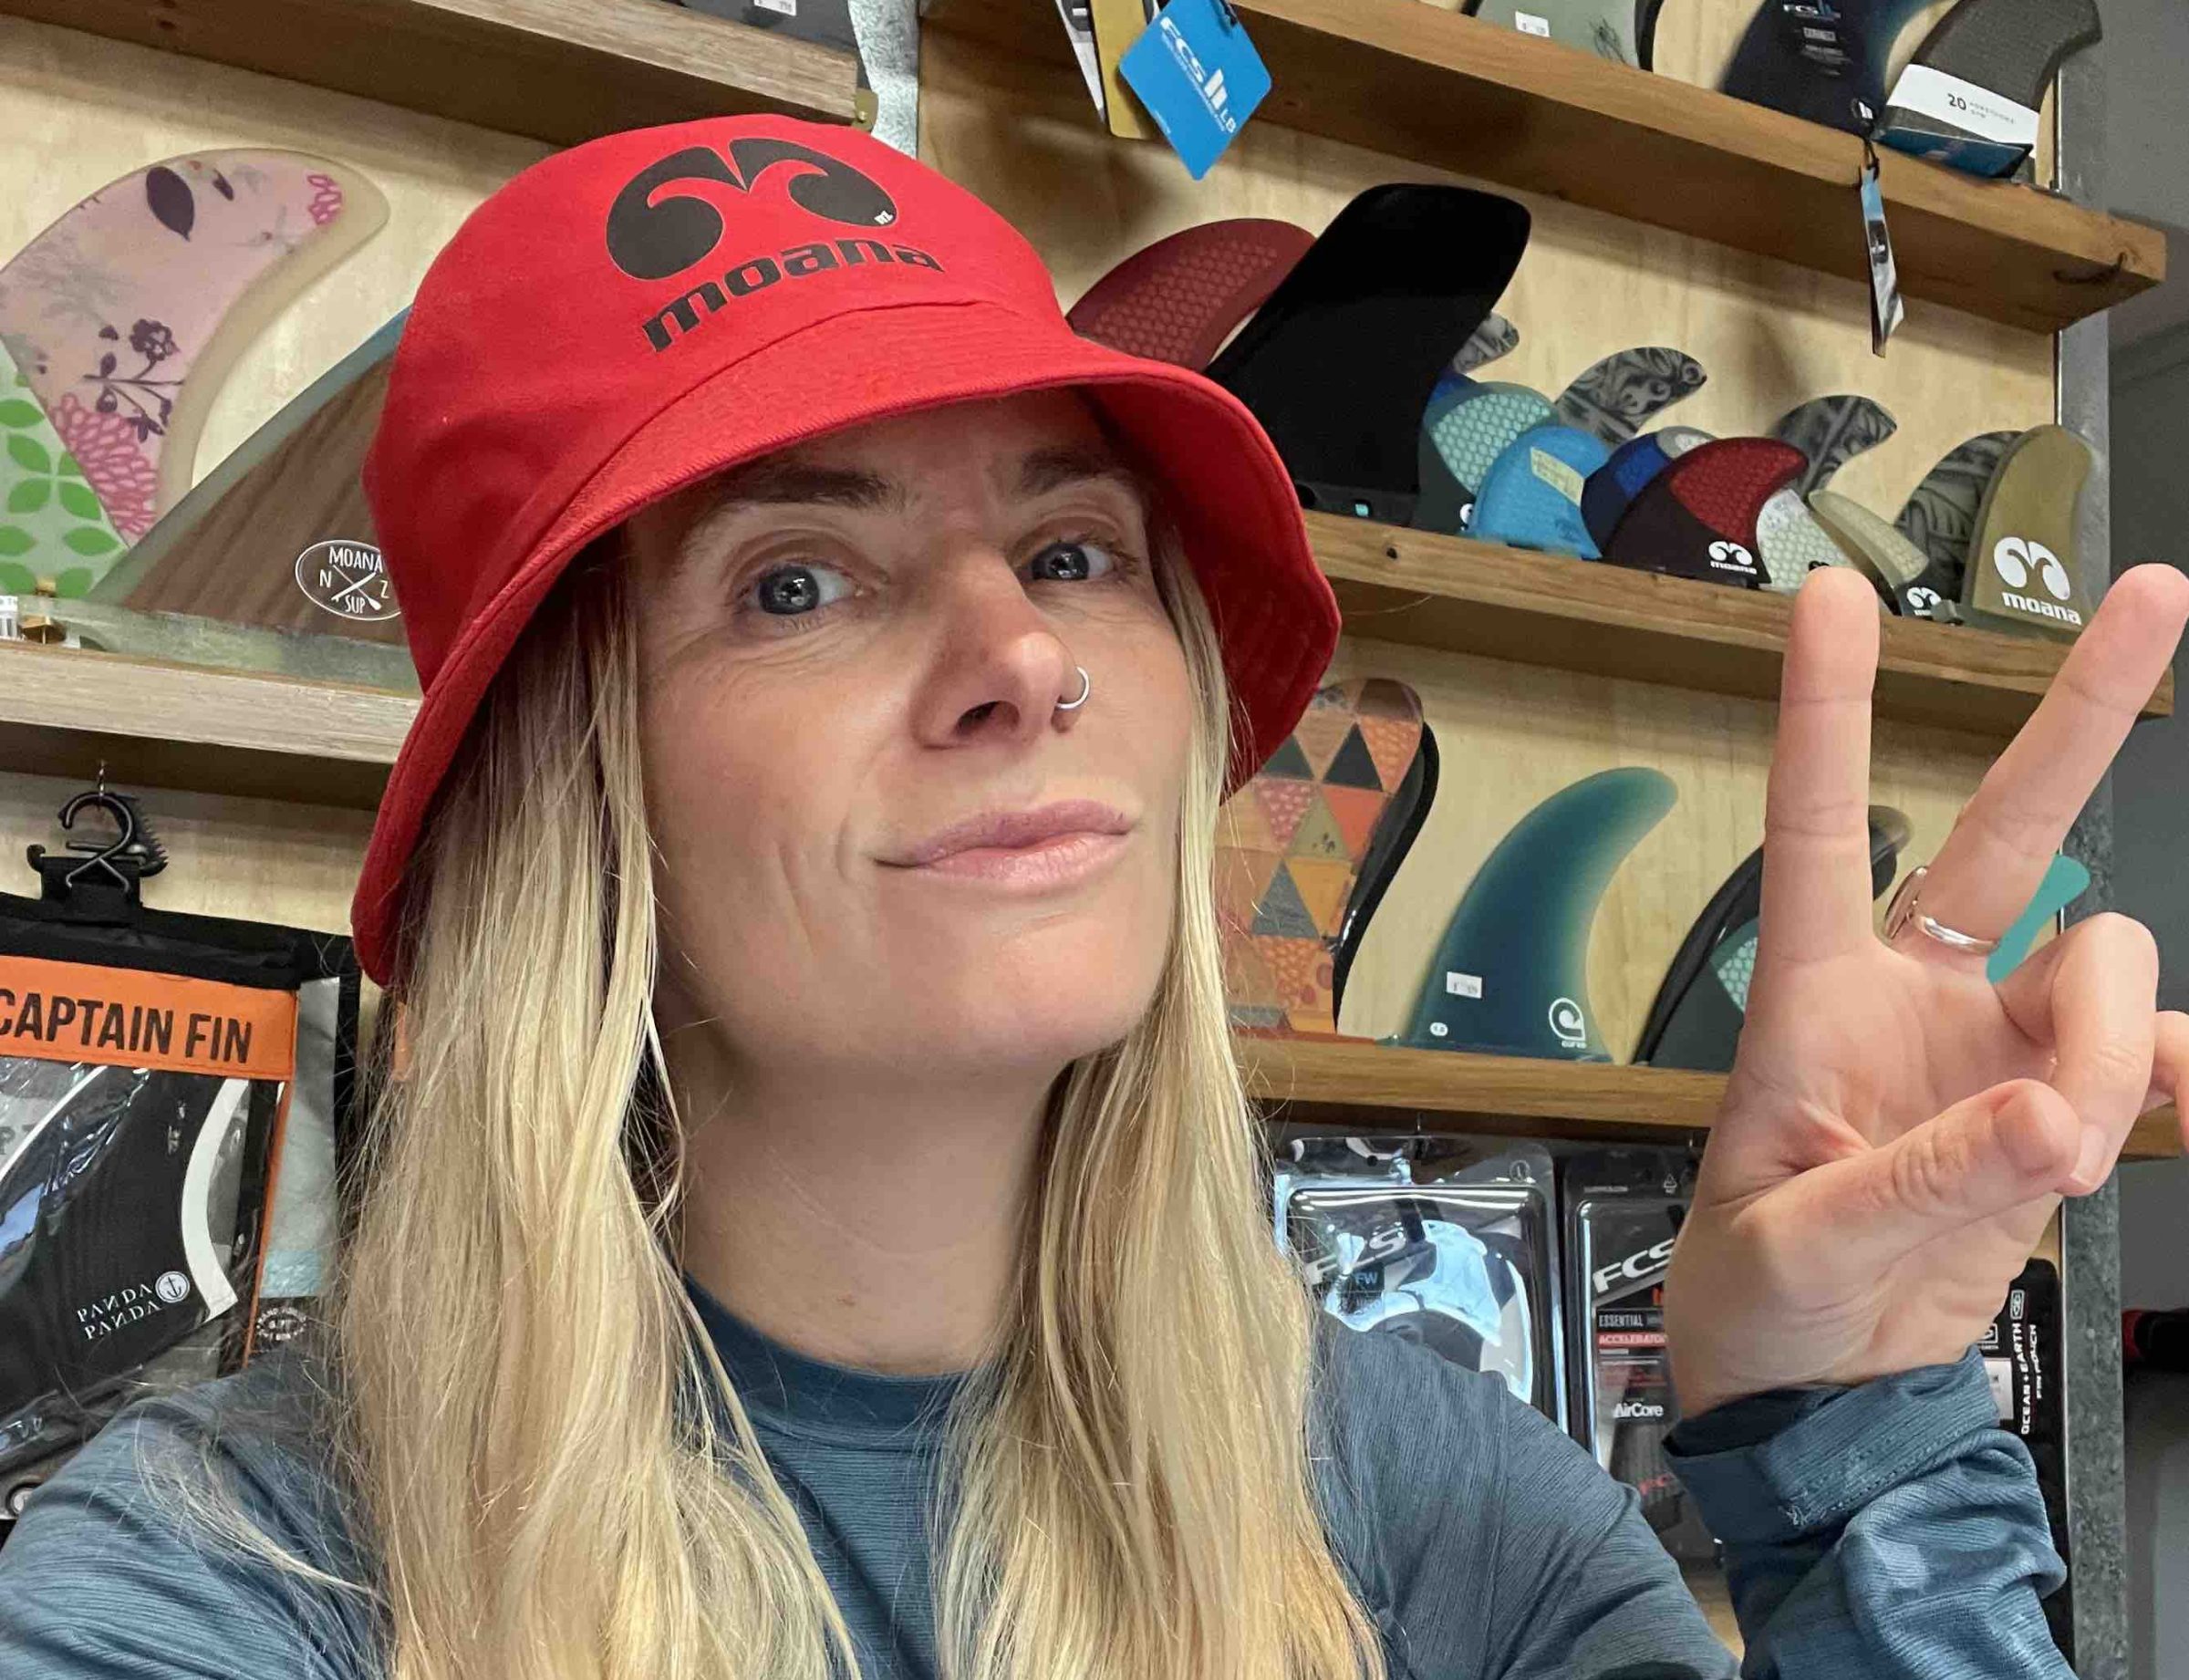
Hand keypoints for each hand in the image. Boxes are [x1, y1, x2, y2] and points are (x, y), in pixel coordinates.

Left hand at [1664, 564, 2188, 1418]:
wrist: (1817, 1392)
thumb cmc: (1756, 1300)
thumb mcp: (1797, 1247)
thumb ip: (1918, 1182)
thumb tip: (2050, 1118)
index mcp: (1807, 1000)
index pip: (1815, 829)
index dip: (1824, 714)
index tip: (1829, 601)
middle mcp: (1911, 993)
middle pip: (2006, 830)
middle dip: (2080, 715)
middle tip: (2159, 595)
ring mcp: (1996, 1043)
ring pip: (2106, 968)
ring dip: (2113, 1048)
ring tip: (2066, 1158)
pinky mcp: (2061, 1103)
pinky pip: (2156, 1057)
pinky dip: (2178, 1080)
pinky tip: (2181, 1112)